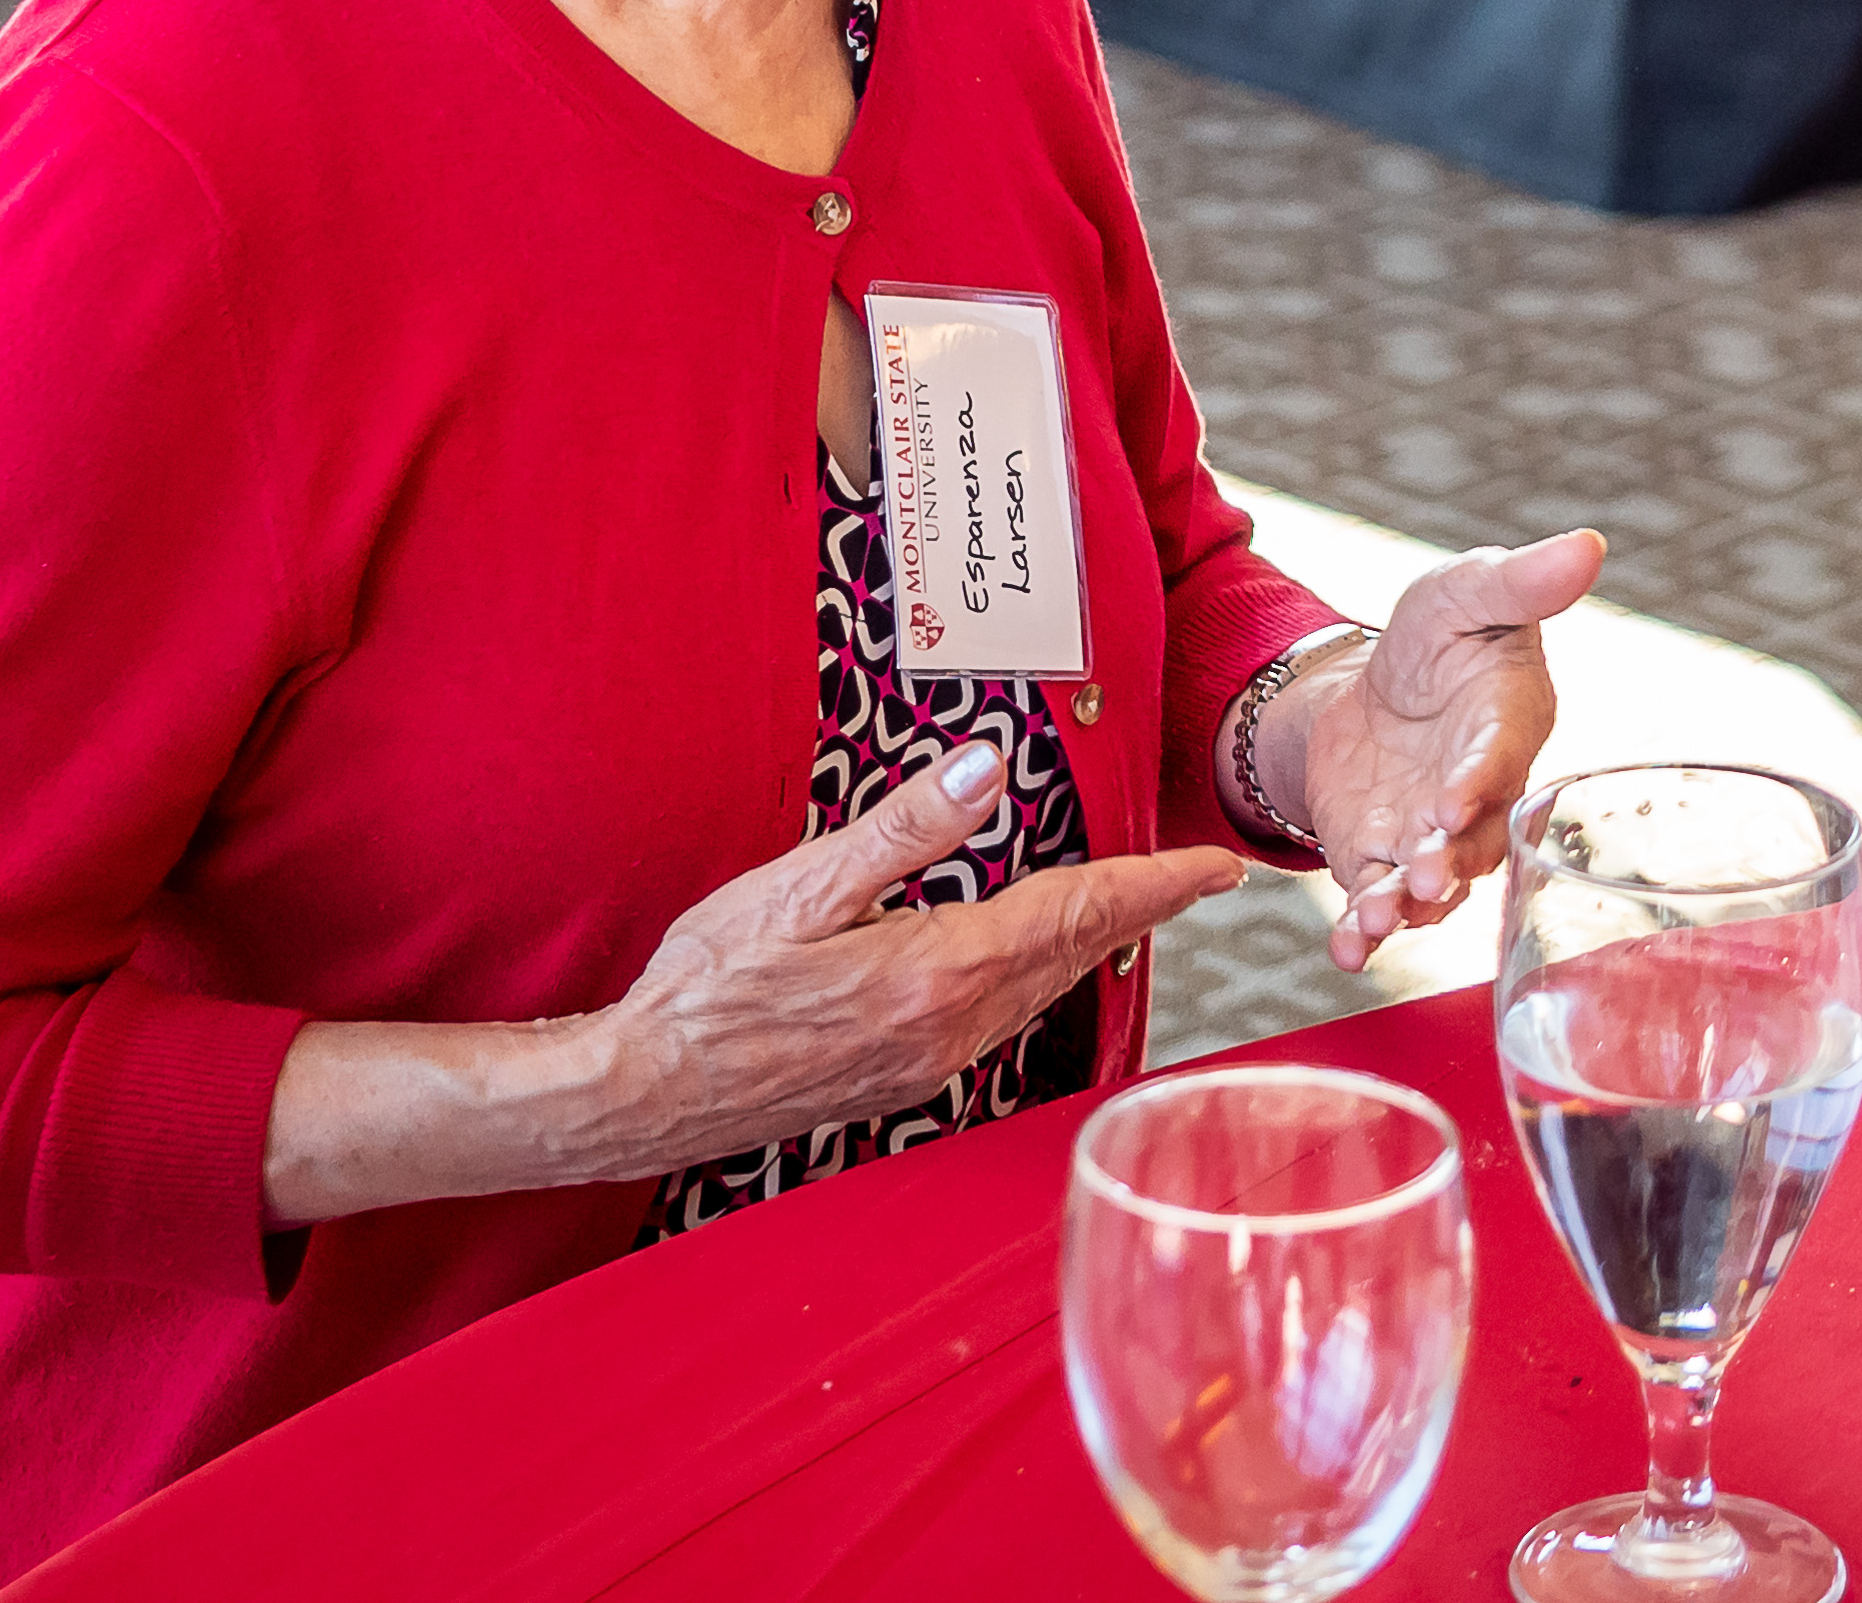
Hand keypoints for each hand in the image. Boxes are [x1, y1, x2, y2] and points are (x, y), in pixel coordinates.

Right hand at [597, 741, 1244, 1165]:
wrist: (643, 1092)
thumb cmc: (707, 988)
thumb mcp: (801, 889)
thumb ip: (906, 829)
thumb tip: (987, 769)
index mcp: (938, 973)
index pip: (1078, 913)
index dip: (1157, 886)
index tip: (1218, 868)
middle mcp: (952, 1028)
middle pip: (1074, 954)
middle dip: (1139, 909)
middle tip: (1194, 874)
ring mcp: (930, 1062)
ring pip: (1041, 990)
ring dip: (1090, 942)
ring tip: (1130, 901)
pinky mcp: (903, 1077)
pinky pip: (1001, 1015)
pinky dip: (1037, 973)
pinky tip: (1030, 954)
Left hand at [1275, 530, 1606, 970]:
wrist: (1375, 686)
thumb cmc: (1442, 633)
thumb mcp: (1467, 591)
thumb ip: (1521, 580)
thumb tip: (1587, 547)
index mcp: (1509, 724)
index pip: (1502, 757)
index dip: (1481, 781)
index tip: (1455, 799)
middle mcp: (1479, 794)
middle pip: (1474, 840)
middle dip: (1448, 861)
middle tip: (1423, 875)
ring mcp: (1431, 837)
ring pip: (1430, 886)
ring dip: (1406, 906)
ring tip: (1376, 918)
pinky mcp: (1381, 860)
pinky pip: (1378, 903)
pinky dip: (1363, 931)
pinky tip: (1347, 948)